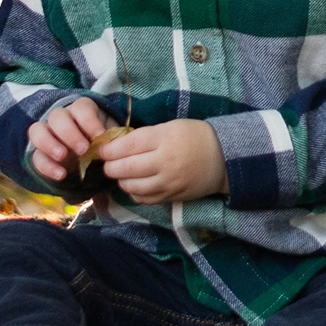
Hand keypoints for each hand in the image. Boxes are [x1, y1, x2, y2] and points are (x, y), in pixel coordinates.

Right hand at [27, 97, 113, 182]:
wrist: (92, 161)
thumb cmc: (104, 144)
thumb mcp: (111, 140)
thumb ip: (112, 141)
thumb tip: (113, 147)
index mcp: (81, 111)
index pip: (81, 108)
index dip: (89, 121)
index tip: (100, 136)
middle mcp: (61, 119)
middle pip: (57, 116)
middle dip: (69, 132)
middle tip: (83, 150)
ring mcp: (47, 135)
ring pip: (37, 130)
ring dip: (49, 143)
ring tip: (63, 157)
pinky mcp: (40, 154)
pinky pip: (36, 156)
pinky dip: (46, 166)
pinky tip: (61, 175)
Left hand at [96, 118, 229, 203]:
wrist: (224, 157)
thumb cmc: (195, 136)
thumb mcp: (171, 127)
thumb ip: (145, 136)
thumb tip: (116, 146)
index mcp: (164, 139)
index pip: (127, 146)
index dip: (109, 149)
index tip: (101, 150)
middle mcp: (165, 162)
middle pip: (126, 168)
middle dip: (110, 166)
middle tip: (107, 163)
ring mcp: (168, 182)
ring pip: (132, 186)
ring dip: (121, 180)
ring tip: (121, 174)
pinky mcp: (172, 196)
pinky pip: (144, 199)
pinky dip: (134, 193)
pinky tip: (135, 185)